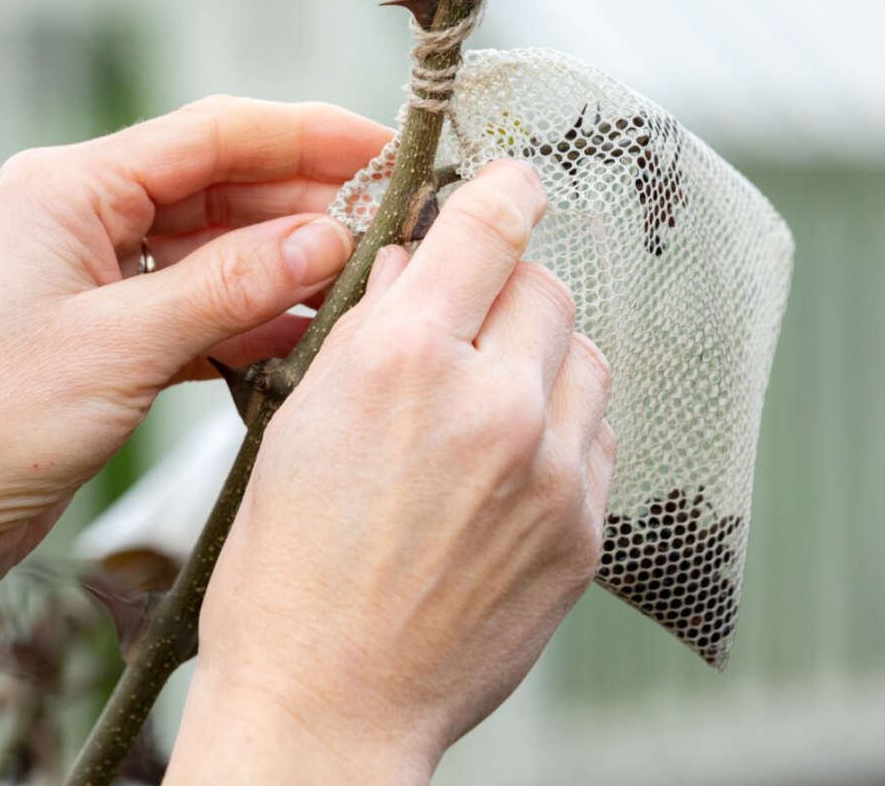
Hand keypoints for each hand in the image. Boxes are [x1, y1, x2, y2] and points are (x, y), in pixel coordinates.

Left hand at [0, 96, 388, 672]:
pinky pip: (197, 308)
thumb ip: (229, 287)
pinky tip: (308, 335)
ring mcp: (97, 277)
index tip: (385, 148)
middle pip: (221, 190)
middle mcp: (85, 217)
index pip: (212, 135)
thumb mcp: (118, 347)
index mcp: (69, 187)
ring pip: (215, 252)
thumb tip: (328, 238)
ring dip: (283, 267)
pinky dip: (249, 321)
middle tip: (392, 227)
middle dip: (305, 207)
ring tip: (365, 283)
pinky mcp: (108, 334)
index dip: (307, 135)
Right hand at [172, 160, 615, 783]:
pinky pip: (597, 435)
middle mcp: (491, 404)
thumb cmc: (288, 567)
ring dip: (541, 354)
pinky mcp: (582, 530)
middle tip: (471, 314)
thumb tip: (419, 266)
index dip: (503, 191)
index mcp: (403, 361)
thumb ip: (373, 326)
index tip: (516, 183)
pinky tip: (510, 457)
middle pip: (544, 288)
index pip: (485, 231)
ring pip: (584, 357)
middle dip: (507, 286)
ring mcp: (550, 471)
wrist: (329, 701)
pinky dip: (561, 424)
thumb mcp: (302, 418)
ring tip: (490, 393)